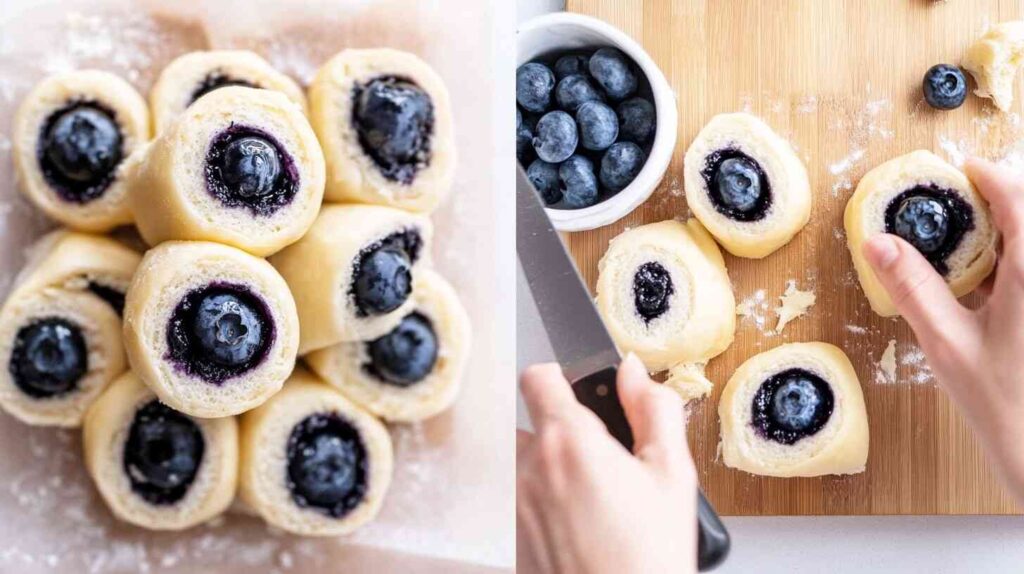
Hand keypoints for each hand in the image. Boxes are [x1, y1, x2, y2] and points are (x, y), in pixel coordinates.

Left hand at [516, 353, 696, 573]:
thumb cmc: (648, 557)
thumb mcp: (672, 474)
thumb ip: (653, 409)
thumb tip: (632, 372)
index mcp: (570, 441)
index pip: (537, 377)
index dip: (559, 377)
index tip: (577, 391)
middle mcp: (530, 467)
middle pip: (532, 424)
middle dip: (563, 434)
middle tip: (601, 462)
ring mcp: (514, 503)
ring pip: (525, 465)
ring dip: (550, 470)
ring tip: (591, 501)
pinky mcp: (508, 534)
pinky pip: (520, 501)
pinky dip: (543, 505)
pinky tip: (578, 528)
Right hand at [862, 157, 1023, 502]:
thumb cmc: (1001, 402)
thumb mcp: (946, 341)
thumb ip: (913, 287)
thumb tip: (877, 242)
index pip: (1020, 201)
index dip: (991, 177)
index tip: (962, 170)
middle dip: (994, 204)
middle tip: (952, 205)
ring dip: (999, 236)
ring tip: (957, 243)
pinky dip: (1004, 266)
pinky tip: (976, 285)